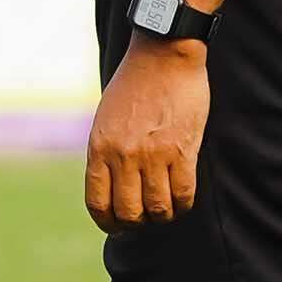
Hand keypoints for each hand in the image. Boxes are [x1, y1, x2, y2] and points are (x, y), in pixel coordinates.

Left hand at [85, 40, 210, 231]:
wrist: (162, 55)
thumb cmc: (133, 85)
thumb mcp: (105, 119)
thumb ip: (106, 152)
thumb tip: (113, 188)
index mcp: (99, 147)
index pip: (97, 202)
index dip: (108, 222)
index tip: (117, 226)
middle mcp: (123, 155)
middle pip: (128, 213)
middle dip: (137, 223)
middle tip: (145, 218)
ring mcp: (153, 154)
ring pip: (158, 208)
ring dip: (162, 216)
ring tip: (165, 211)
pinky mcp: (182, 150)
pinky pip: (184, 194)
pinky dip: (183, 205)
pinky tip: (182, 201)